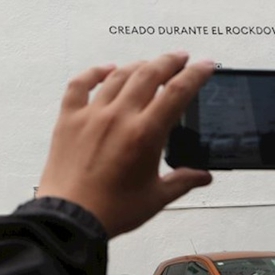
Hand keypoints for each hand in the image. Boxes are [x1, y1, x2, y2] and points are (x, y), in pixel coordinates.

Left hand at [36, 52, 213, 236]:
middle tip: (181, 57)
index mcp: (145, 134)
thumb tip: (203, 176)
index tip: (205, 65)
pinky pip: (80, 85)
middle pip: (149, 74)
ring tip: (150, 64)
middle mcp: (119, 117)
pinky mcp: (68, 118)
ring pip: (118, 76)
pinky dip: (94, 72)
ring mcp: (92, 115)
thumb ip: (183, 181)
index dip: (195, 74)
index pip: (178, 92)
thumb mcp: (156, 198)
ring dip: (138, 65)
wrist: (70, 217)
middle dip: (169, 61)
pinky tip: (105, 69)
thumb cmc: (111, 210)